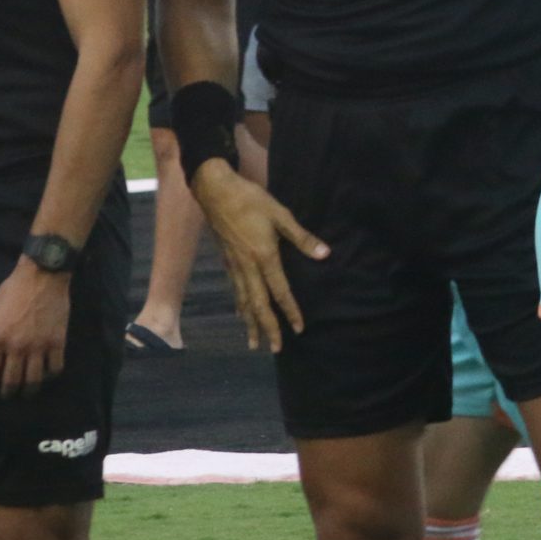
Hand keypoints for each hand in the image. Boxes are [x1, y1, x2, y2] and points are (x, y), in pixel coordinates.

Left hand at [0, 260, 71, 395]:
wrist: (42, 276)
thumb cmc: (12, 290)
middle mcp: (16, 347)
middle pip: (11, 380)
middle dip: (8, 391)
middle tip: (8, 394)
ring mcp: (38, 347)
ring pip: (34, 380)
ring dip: (29, 390)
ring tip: (28, 391)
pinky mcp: (57, 343)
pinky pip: (55, 368)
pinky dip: (50, 375)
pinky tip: (47, 373)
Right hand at [191, 159, 326, 349]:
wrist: (215, 190)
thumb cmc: (250, 199)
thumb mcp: (280, 214)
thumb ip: (302, 237)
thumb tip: (325, 254)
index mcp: (263, 257)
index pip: (280, 291)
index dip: (290, 311)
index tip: (298, 329)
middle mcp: (247, 267)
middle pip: (258, 305)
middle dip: (267, 328)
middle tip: (274, 349)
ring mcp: (234, 265)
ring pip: (244, 301)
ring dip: (251, 323)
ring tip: (254, 342)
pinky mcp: (226, 260)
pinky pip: (235, 290)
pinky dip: (240, 306)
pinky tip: (241, 313)